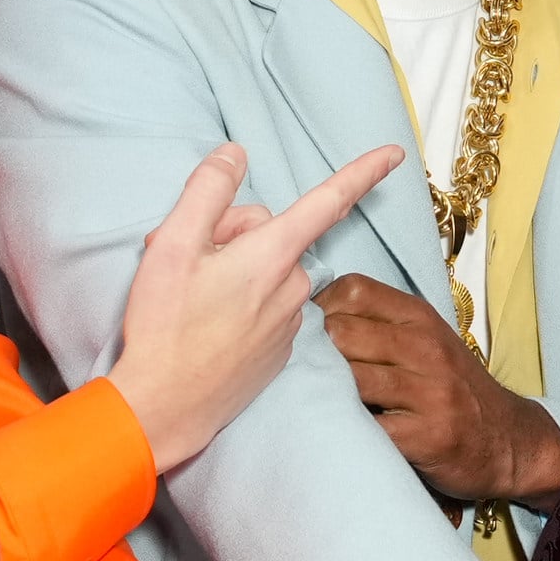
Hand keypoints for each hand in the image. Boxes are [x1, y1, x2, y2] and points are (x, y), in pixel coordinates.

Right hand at [106, 143, 402, 471]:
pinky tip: (208, 325)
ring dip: (236, 271)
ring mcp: (289, 322)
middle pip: (272, 233)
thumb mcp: (172, 244)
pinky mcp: (280, 351)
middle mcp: (292, 286)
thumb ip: (208, 190)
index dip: (363, 172)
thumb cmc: (165, 326)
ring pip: (268, 270)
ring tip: (192, 297)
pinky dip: (241, 304)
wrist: (165, 407)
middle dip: (233, 234)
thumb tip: (235, 155)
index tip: (395, 153)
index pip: (328, 201)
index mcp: (272, 255)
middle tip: (187, 260)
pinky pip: (267, 306)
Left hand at [315, 273, 559, 508]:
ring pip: (348, 377)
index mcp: (419, 317)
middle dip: (311, 353)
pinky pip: (367, 426)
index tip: (306, 335)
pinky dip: (344, 429)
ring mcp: (428, 392)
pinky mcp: (427, 436)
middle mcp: (425, 347)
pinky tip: (337, 431)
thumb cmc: (452, 389)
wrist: (508, 441)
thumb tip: (305, 320)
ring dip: (322, 392)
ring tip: (313, 403)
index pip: (351, 290)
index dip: (318, 309)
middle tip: (298, 375)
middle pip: (340, 332)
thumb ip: (377, 326)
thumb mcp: (425, 342)